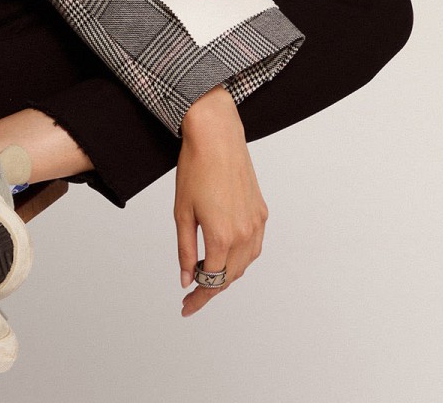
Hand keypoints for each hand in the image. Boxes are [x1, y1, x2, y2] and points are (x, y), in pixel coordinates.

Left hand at [174, 86, 267, 316]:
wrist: (216, 136)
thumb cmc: (195, 169)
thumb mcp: (181, 212)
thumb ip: (184, 249)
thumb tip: (186, 278)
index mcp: (221, 236)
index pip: (210, 280)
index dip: (197, 297)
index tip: (186, 306)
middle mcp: (244, 234)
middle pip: (230, 276)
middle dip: (211, 288)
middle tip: (192, 294)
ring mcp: (256, 223)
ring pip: (245, 264)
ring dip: (227, 273)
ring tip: (206, 273)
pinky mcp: (262, 211)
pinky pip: (254, 245)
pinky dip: (240, 256)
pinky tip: (226, 253)